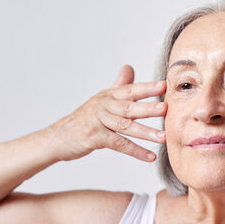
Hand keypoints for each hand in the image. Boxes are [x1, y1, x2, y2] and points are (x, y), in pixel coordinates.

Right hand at [46, 65, 166, 161]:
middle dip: (148, 107)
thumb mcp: (101, 100)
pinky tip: (150, 156)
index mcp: (108, 96)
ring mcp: (98, 121)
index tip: (164, 86)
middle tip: (166, 108)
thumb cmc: (84, 119)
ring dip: (146, 132)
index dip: (147, 87)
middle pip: (129, 107)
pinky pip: (119, 144)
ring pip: (125, 126)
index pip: (130, 90)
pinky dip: (135, 151)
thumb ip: (119, 85)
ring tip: (163, 137)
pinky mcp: (94, 137)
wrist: (58, 137)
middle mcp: (103, 106)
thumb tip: (129, 67)